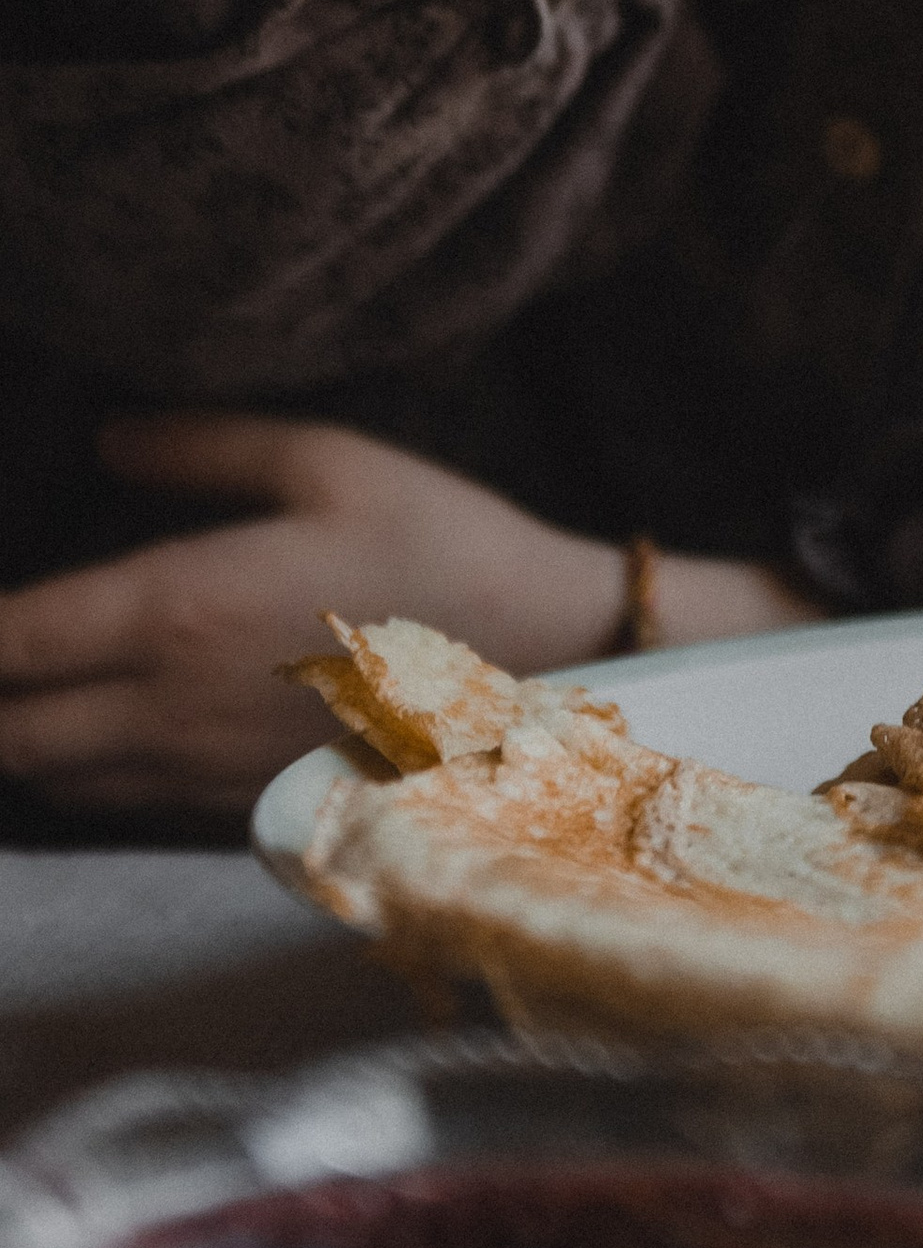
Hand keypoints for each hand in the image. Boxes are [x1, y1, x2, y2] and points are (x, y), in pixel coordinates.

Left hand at [0, 418, 810, 817]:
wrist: (542, 668)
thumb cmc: (441, 549)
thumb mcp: (332, 462)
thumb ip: (205, 449)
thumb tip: (107, 440)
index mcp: (178, 611)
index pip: (4, 644)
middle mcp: (168, 709)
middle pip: (2, 734)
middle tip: (0, 642)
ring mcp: (198, 772)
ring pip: (47, 778)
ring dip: (17, 732)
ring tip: (30, 677)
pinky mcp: (234, 807)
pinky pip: (112, 800)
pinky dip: (74, 766)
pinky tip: (99, 718)